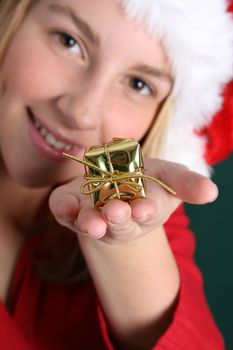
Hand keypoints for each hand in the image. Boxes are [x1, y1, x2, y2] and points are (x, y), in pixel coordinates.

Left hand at [49, 159, 217, 243]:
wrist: (115, 183)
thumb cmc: (146, 180)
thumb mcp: (170, 176)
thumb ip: (187, 183)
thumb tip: (212, 192)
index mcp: (143, 209)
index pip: (146, 212)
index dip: (146, 210)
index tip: (145, 209)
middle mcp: (117, 217)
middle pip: (117, 222)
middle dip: (118, 218)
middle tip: (117, 212)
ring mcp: (92, 213)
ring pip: (90, 222)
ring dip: (90, 222)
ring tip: (92, 221)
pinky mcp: (70, 206)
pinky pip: (64, 210)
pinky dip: (64, 209)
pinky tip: (66, 205)